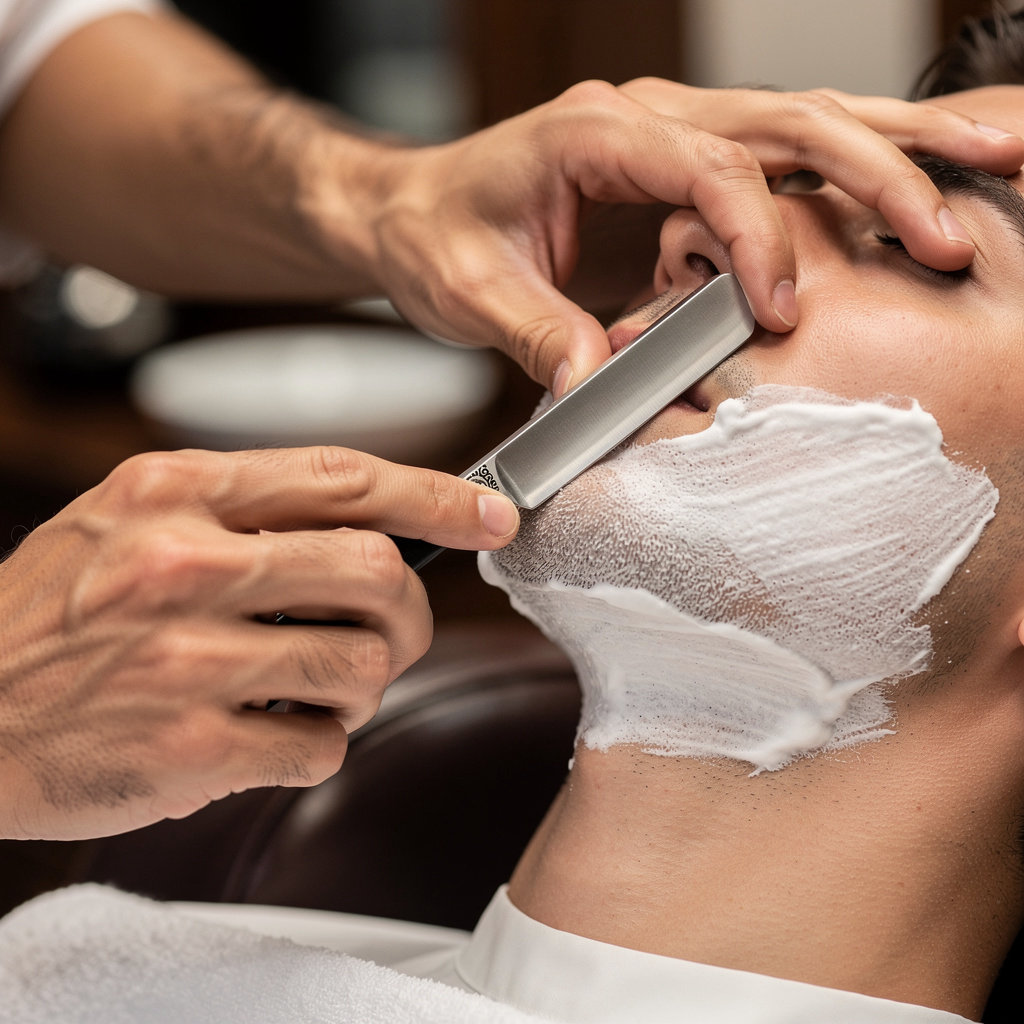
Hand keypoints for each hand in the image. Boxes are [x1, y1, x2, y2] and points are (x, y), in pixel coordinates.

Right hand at [0, 447, 518, 839]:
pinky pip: (320, 746)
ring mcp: (187, 658)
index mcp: (175, 493)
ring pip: (363, 666)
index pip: (345, 478)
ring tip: (314, 689)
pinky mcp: (190, 745)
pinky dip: (316, 744)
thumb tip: (370, 520)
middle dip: (409, 610)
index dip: (437, 496)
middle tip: (392, 631)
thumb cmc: (47, 616)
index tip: (490, 514)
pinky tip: (269, 734)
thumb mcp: (126, 520)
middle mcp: (185, 565)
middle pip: (377, 571)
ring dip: (362, 685)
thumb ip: (243, 511)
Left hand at [366, 80, 1023, 394]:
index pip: (709, 168)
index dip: (756, 236)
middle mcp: (645, 121)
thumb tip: (600, 381)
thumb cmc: (439, 234)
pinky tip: (918, 179)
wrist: (415, 211)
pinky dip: (859, 164)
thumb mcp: (468, 290)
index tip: (777, 310)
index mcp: (594, 135)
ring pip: (805, 124)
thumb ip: (535, 332)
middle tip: (950, 231)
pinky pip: (784, 155)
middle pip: (789, 123)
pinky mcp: (683, 169)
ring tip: (990, 165)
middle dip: (879, 173)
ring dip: (896, 149)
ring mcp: (671, 137)